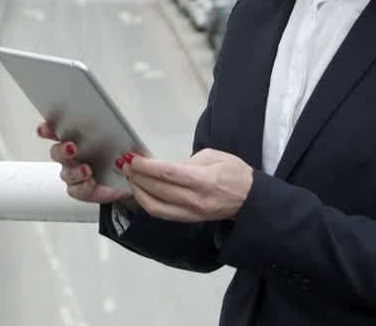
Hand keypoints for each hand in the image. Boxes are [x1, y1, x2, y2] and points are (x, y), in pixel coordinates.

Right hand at [37, 121, 130, 205]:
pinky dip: (83, 186)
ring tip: (86, 170)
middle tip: (72, 147)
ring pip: (67, 172)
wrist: (126, 180)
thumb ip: (113, 130)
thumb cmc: (117, 156)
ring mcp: (72, 174)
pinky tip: (90, 183)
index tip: (44, 129)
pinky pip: (76, 189)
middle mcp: (70, 156)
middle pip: (57, 151)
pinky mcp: (79, 190)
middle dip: (62, 150)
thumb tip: (115, 122)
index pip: (56, 131)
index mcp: (76, 138)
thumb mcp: (119, 139)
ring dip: (75, 170)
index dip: (47, 129)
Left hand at [120, 148, 252, 222]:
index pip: (168, 173)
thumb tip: (166, 166)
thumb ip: (189, 161)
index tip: (132, 158)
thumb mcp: (215, 156)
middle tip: (125, 165)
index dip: (146, 166)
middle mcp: (195, 200)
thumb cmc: (236, 173)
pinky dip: (147, 203)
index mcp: (204, 180)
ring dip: (138, 192)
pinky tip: (141, 192)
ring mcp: (191, 213)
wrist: (250, 200)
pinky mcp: (189, 220)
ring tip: (130, 179)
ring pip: (156, 206)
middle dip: (137, 177)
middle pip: (158, 189)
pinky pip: (163, 214)